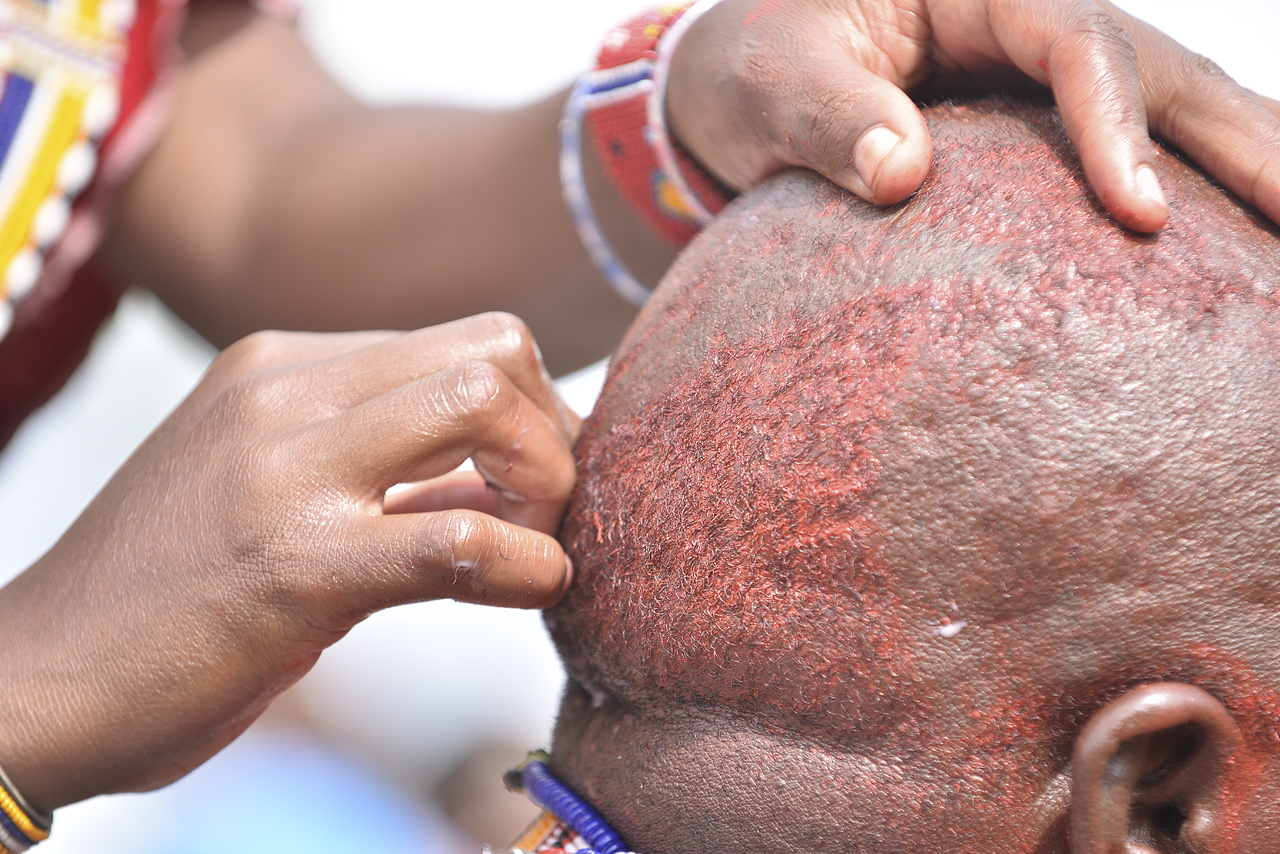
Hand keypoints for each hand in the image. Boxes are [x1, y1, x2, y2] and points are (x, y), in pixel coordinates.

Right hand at [0, 313, 577, 810]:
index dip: (531, 410)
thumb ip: (386, 457)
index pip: (466, 340)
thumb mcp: (277, 484)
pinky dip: (528, 564)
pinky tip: (534, 588)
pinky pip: (459, 536)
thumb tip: (519, 467)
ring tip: (534, 545)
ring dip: (548, 480)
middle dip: (552, 430)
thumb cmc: (176, 592)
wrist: (42, 677)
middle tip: (544, 509)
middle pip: (493, 349)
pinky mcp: (295, 566)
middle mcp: (285, 392)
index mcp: (283, 367)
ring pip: (483, 402)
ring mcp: (285, 470)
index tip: (535, 480)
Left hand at [668, 0, 1279, 231]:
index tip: (1139, 215)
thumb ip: (827, 119)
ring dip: (1246, 167)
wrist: (740, 80)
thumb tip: (902, 175)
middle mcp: (1028, 21)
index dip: (1117, 123)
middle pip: (1161, 68)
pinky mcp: (1038, 130)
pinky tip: (1237, 261)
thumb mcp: (769, 84)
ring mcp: (1042, 75)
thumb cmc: (750, 69)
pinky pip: (1133, 151)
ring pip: (1171, 107)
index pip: (1075, 41)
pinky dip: (1190, 194)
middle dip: (1243, 143)